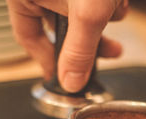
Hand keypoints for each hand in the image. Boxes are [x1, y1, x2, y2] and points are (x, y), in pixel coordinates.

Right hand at [6, 0, 127, 91]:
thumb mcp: (87, 13)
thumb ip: (79, 51)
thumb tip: (71, 83)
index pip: (28, 36)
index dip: (47, 60)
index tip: (64, 78)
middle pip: (58, 29)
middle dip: (88, 41)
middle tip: (107, 53)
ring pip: (78, 15)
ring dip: (102, 19)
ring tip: (115, 11)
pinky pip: (89, 0)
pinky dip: (106, 3)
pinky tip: (117, 1)